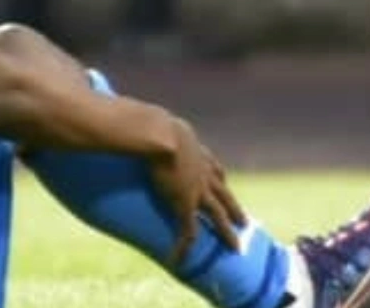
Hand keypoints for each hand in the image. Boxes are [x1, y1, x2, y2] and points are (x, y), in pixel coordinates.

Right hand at [148, 115, 246, 263]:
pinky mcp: (186, 204)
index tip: (223, 181)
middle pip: (224, 194)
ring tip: (236, 247)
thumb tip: (124, 110)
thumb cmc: (150, 122)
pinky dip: (185, 246)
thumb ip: (143, 120)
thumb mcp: (152, 120)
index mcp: (196, 152)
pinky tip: (180, 259)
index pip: (214, 167)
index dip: (218, 177)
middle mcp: (203, 172)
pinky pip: (189, 231)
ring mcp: (198, 190)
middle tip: (245, 221)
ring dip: (227, 233)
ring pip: (219, 216)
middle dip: (234, 208)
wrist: (158, 134)